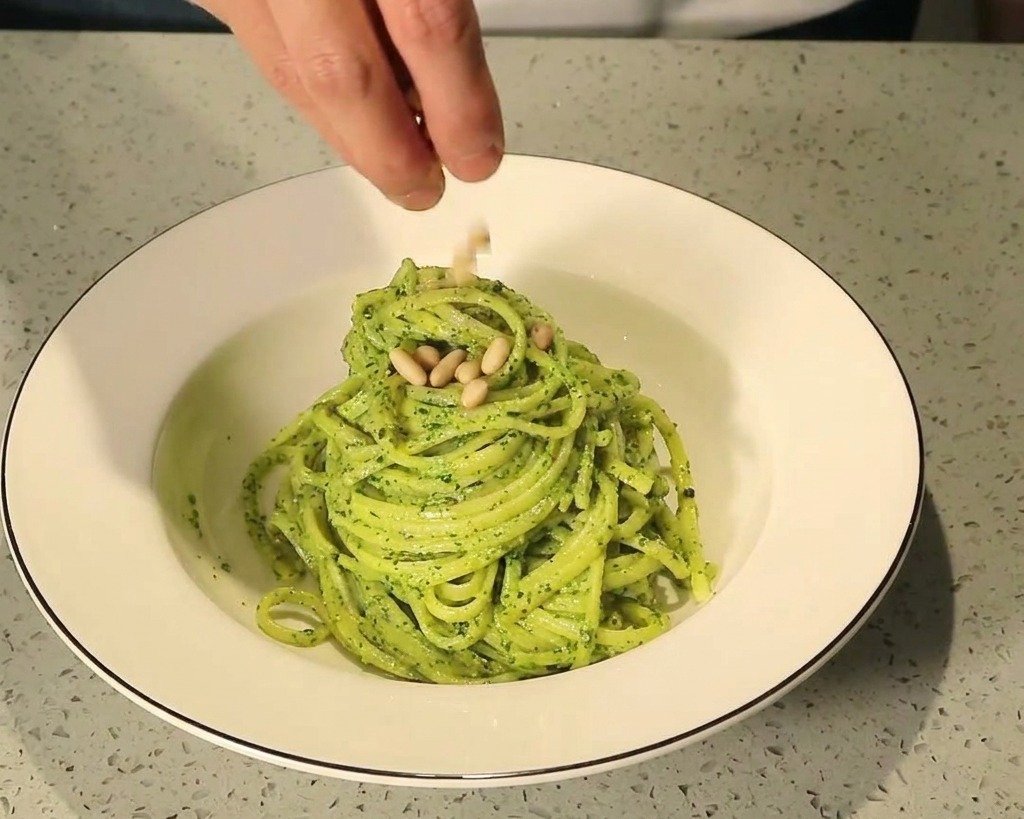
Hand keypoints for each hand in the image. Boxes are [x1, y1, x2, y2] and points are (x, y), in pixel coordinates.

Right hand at [196, 0, 503, 209]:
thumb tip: (456, 71)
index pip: (428, 20)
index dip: (461, 101)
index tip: (479, 152)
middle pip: (339, 72)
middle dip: (391, 151)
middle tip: (426, 187)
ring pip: (290, 70)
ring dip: (348, 134)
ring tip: (394, 160)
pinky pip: (264, 46)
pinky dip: (310, 92)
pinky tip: (346, 111)